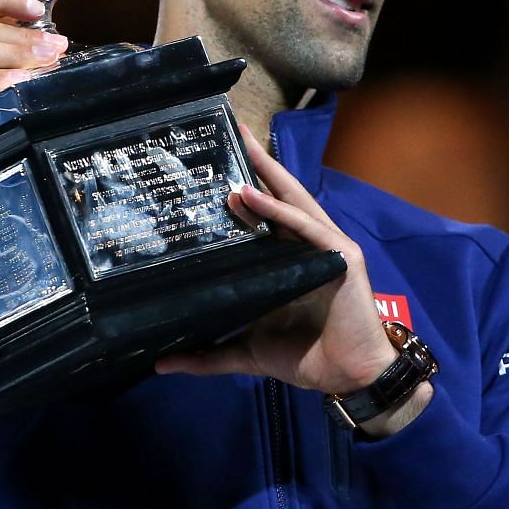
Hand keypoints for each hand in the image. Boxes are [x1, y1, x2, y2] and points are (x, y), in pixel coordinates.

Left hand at [156, 127, 420, 427]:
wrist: (347, 379)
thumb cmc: (306, 358)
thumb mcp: (246, 352)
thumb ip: (207, 354)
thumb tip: (161, 363)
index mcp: (290, 260)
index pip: (266, 214)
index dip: (245, 186)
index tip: (216, 162)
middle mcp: (308, 246)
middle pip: (280, 196)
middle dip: (257, 163)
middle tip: (230, 129)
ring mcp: (327, 248)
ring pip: (294, 201)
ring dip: (267, 172)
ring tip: (241, 144)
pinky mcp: (341, 258)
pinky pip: (307, 228)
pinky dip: (279, 210)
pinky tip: (251, 193)